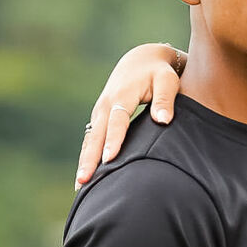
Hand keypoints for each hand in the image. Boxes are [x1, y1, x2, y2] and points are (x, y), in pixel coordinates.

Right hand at [76, 43, 183, 187]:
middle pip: (96, 135)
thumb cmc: (159, 73)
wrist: (142, 60)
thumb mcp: (167, 81)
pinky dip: (87, 157)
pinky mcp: (99, 118)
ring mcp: (100, 112)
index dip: (113, 140)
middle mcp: (106, 104)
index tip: (109, 159)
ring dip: (84, 161)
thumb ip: (165, 100)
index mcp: (122, 95)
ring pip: (90, 139)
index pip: (117, 121)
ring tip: (80, 186)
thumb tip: (164, 120)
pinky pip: (91, 140)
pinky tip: (85, 177)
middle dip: (90, 158)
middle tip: (84, 180)